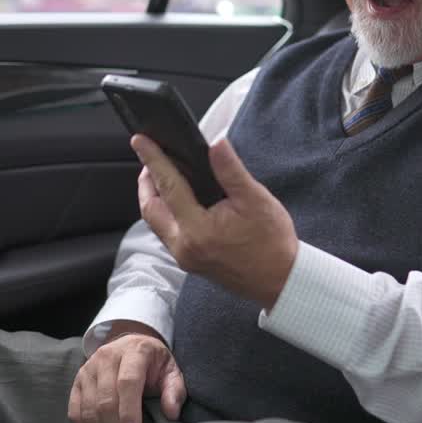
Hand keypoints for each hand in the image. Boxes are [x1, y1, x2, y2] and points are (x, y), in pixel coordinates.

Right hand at [68, 321, 185, 422]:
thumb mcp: (170, 370)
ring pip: (89, 407)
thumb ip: (174, 390)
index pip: (128, 382)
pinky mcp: (78, 380)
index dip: (129, 410)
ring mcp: (89, 368)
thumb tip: (171, 412)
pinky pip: (75, 410)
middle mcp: (107, 356)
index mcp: (134, 351)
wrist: (131, 345)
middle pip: (106, 399)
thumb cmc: (152, 362)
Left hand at [132, 135, 298, 310]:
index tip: (141, 141)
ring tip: (161, 176)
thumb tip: (216, 142)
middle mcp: (184, 246)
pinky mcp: (190, 262)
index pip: (168, 186)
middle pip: (150, 208)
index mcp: (198, 229)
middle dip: (147, 181)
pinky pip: (167, 234)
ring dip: (154, 198)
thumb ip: (231, 170)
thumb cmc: (272, 243)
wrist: (280, 281)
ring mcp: (185, 257)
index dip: (153, 159)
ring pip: (156, 223)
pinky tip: (177, 201)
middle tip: (150, 157)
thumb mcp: (256, 199)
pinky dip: (165, 213)